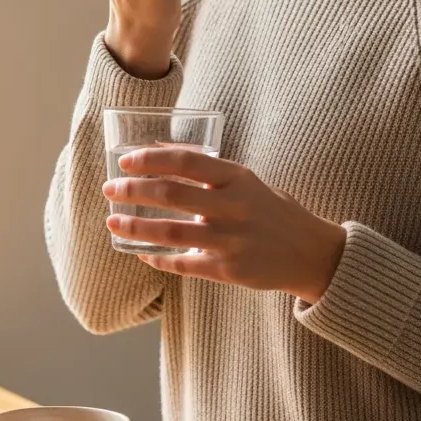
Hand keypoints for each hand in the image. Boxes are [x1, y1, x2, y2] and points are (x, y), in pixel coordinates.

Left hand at [102, 146, 347, 302]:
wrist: (311, 253)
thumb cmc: (270, 210)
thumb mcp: (244, 180)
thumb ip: (206, 168)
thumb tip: (159, 149)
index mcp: (236, 178)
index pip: (185, 161)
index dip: (150, 159)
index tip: (125, 161)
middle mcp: (233, 207)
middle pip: (172, 195)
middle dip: (133, 191)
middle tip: (110, 189)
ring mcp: (231, 241)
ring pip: (172, 233)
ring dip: (136, 228)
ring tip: (112, 222)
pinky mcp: (229, 271)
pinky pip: (184, 264)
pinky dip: (158, 258)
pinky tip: (141, 253)